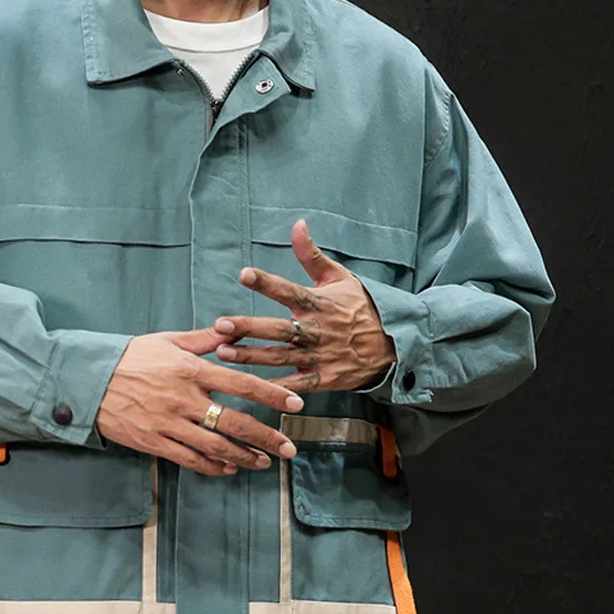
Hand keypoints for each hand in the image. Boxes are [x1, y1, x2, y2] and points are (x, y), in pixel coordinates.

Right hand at [95, 327, 303, 476]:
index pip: (241, 384)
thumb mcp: (167, 341)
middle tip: (289, 448)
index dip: (272, 395)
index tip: (296, 404)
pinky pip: (190, 459)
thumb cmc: (130, 357)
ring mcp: (168, 424)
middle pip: (235, 422)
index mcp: (190, 370)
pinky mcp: (154, 442)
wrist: (87, 380)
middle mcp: (183, 399)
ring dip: (244, 457)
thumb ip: (203, 340)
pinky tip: (229, 468)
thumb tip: (233, 332)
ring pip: (216, 447)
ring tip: (264, 462)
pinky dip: (213, 466)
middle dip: (267, 438)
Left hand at [212, 219, 396, 394]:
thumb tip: (297, 224)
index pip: (289, 290)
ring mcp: (320, 355)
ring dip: (251, 356)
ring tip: (222, 353)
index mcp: (319, 303)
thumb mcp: (339, 277)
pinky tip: (252, 387)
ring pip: (280, 356)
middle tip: (221, 325)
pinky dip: (278, 388)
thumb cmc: (360, 307)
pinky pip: (298, 384)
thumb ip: (312, 255)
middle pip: (278, 328)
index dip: (267, 282)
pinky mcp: (325, 378)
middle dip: (248, 326)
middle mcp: (317, 329)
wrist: (393, 343)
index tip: (244, 274)